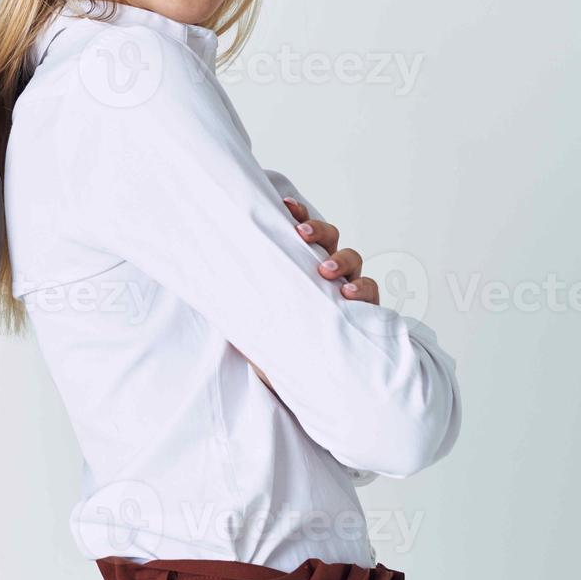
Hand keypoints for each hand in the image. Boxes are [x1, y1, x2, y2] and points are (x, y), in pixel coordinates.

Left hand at [241, 198, 382, 393]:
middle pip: (330, 236)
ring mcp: (348, 287)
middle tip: (301, 234)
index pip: (302, 232)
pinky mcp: (365, 308)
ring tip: (325, 270)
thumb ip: (244, 301)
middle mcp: (327, 271)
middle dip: (317, 230)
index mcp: (302, 264)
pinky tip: (349, 295)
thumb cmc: (284, 338)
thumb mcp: (259, 317)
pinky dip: (362, 288)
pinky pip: (370, 291)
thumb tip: (209, 284)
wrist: (312, 374)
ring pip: (353, 258)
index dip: (298, 215)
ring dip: (340, 259)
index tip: (285, 205)